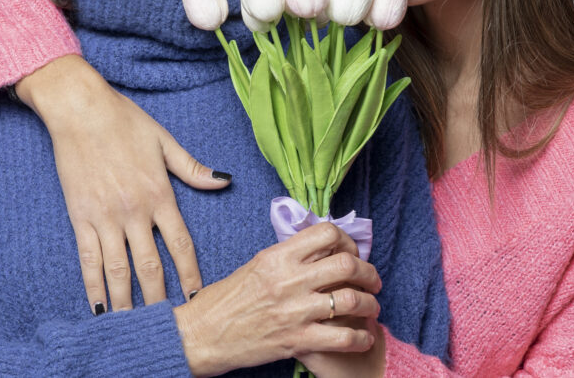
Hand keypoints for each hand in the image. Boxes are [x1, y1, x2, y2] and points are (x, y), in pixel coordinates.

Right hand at [15, 55, 230, 312]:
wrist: (80, 109)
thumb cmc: (125, 121)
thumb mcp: (165, 141)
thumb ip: (194, 168)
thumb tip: (225, 179)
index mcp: (160, 194)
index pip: (180, 244)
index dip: (190, 274)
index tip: (197, 297)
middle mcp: (134, 211)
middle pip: (150, 266)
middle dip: (160, 299)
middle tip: (168, 325)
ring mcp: (105, 216)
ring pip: (118, 269)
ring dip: (127, 301)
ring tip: (133, 326)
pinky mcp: (81, 217)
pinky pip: (88, 259)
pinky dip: (93, 285)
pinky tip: (98, 306)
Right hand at [173, 223, 382, 376]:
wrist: (201, 335)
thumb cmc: (224, 301)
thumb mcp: (255, 266)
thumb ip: (287, 257)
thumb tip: (317, 250)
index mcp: (278, 256)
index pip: (326, 233)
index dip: (348, 241)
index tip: (351, 253)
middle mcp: (289, 279)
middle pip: (346, 264)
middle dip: (368, 272)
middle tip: (372, 280)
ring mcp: (294, 310)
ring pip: (351, 299)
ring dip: (369, 304)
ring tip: (371, 308)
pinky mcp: (297, 340)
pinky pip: (342, 337)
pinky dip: (361, 338)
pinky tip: (364, 338)